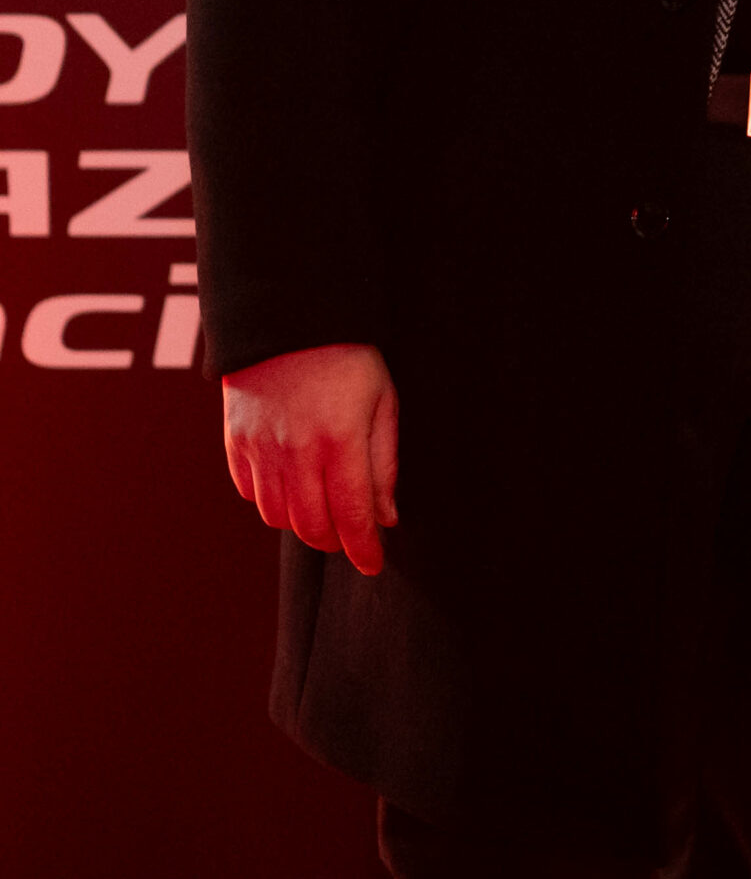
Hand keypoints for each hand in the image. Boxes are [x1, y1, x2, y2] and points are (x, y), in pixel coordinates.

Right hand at [223, 342, 398, 576]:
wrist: (288, 314)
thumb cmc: (347, 355)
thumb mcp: (383, 399)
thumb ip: (384, 461)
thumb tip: (385, 516)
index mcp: (340, 440)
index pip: (352, 517)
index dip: (363, 549)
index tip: (373, 564)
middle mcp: (296, 451)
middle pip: (311, 527)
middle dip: (335, 542)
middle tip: (350, 536)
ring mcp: (261, 447)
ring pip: (277, 517)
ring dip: (302, 525)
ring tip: (322, 511)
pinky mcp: (236, 440)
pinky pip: (249, 493)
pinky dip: (270, 502)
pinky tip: (290, 488)